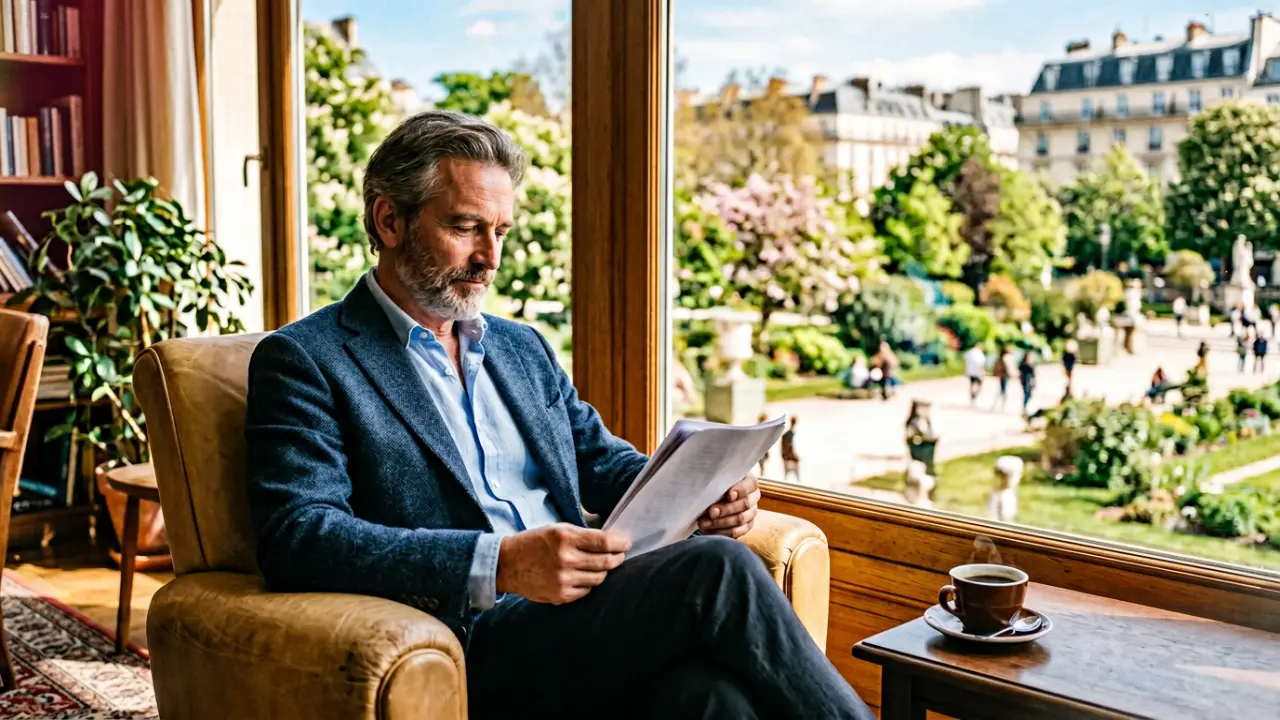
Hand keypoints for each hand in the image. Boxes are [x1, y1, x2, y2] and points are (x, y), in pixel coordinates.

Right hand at [495, 523, 630, 603]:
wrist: (508, 564)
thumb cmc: (535, 543)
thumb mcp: (557, 528)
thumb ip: (582, 534)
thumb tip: (610, 538)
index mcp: (565, 538)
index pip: (603, 542)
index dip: (620, 543)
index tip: (626, 543)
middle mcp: (565, 559)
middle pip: (605, 562)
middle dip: (617, 557)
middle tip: (620, 554)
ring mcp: (563, 580)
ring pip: (599, 578)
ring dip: (604, 571)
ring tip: (602, 565)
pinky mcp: (561, 595)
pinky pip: (586, 591)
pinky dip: (589, 583)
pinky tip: (584, 576)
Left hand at [697, 474, 759, 538]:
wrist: (714, 495)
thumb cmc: (716, 483)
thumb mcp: (717, 478)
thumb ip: (717, 480)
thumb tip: (709, 487)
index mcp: (750, 482)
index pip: (750, 485)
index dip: (741, 491)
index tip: (729, 495)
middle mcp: (753, 497)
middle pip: (745, 504)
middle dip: (726, 509)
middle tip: (711, 512)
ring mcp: (751, 513)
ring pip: (740, 519)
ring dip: (721, 522)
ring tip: (703, 523)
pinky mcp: (745, 526)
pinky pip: (737, 532)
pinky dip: (721, 532)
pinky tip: (708, 531)